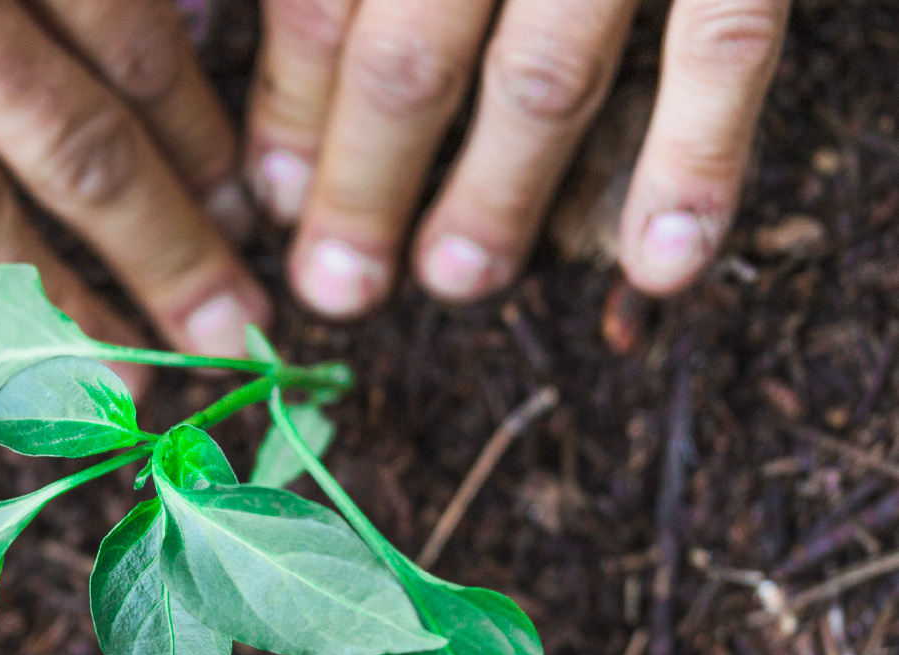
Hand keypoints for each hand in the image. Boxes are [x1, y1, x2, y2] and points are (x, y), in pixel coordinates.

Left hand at [245, 0, 789, 313]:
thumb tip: (274, 22)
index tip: (267, 197)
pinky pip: (726, 39)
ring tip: (456, 281)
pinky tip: (659, 263)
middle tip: (337, 288)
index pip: (318, 3)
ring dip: (499, 195)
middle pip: (407, 55)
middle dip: (363, 186)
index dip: (289, 112)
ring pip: (546, 70)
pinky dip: (697, 162)